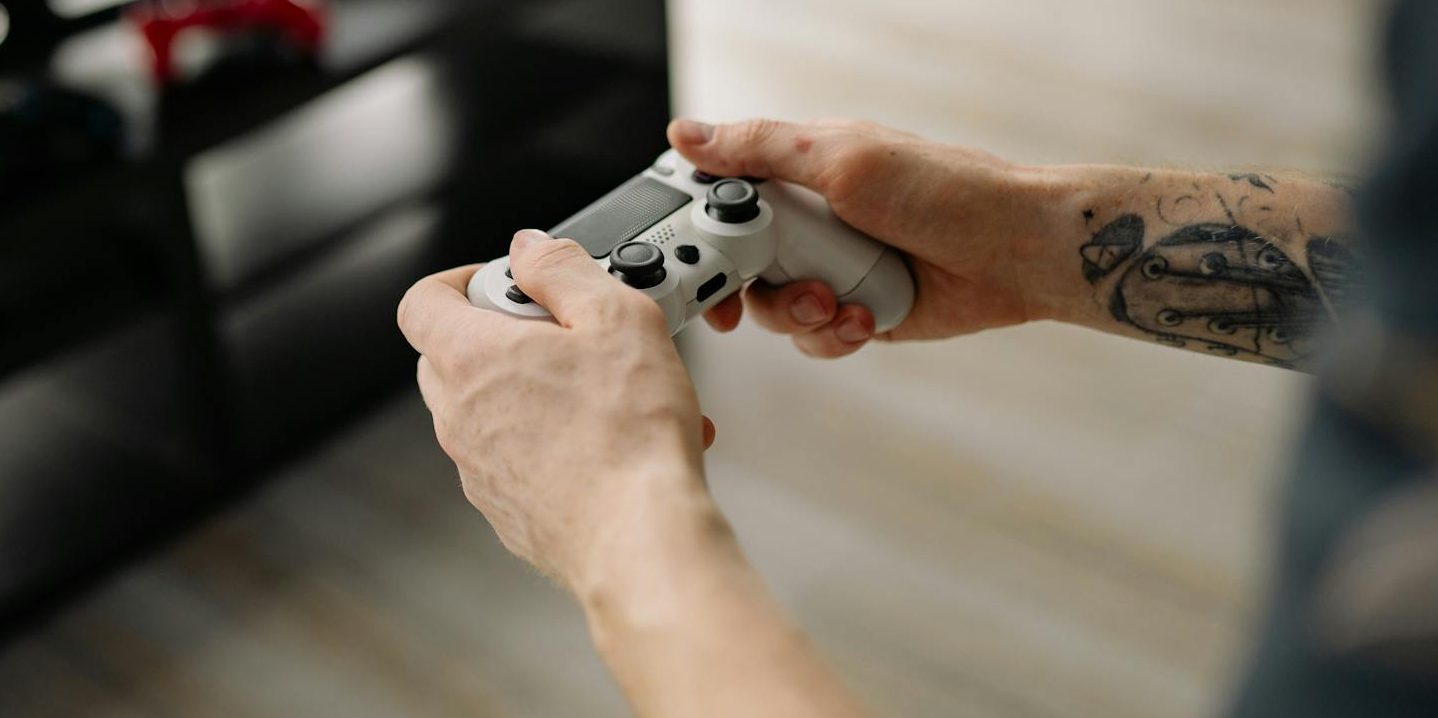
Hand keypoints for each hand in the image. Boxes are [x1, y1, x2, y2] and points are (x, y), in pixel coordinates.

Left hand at [397, 230, 721, 592]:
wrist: (642, 538)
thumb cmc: (630, 437)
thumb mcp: (615, 315)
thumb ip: (564, 268)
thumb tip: (530, 248)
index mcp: (471, 358)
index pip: (422, 300)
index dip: (461, 279)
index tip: (510, 282)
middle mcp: (459, 417)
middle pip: (451, 354)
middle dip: (504, 334)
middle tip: (566, 334)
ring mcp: (478, 470)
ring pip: (488, 409)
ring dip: (537, 390)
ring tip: (610, 394)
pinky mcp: (506, 511)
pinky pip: (515, 458)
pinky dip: (552, 442)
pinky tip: (612, 441)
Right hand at [670, 117, 1048, 357]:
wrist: (1015, 251)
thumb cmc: (943, 189)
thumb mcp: (841, 158)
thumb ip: (759, 149)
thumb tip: (685, 135)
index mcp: (801, 173)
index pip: (724, 198)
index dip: (701, 230)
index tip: (695, 255)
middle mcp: (811, 222)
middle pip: (737, 264)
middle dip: (744, 286)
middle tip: (748, 296)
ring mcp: (833, 270)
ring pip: (774, 309)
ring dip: (797, 313)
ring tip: (835, 302)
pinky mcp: (856, 313)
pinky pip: (814, 338)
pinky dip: (831, 335)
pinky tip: (862, 319)